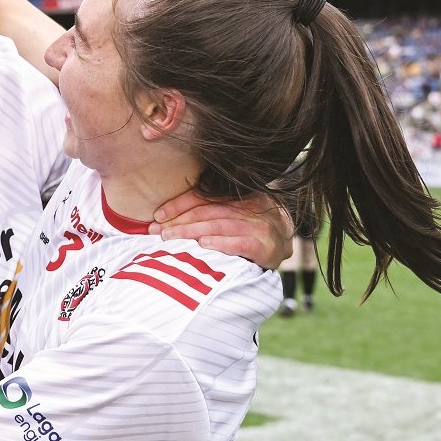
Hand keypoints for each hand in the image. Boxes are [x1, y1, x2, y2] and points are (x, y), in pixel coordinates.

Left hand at [150, 190, 292, 269]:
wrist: (283, 244)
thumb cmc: (247, 229)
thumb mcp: (229, 212)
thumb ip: (205, 210)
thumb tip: (163, 217)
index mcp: (237, 194)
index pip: (203, 196)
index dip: (178, 204)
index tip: (157, 215)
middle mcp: (250, 205)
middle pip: (207, 212)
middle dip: (178, 221)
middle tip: (157, 231)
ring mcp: (260, 225)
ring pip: (219, 225)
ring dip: (191, 231)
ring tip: (170, 237)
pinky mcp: (267, 246)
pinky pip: (241, 243)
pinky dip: (221, 243)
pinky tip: (204, 245)